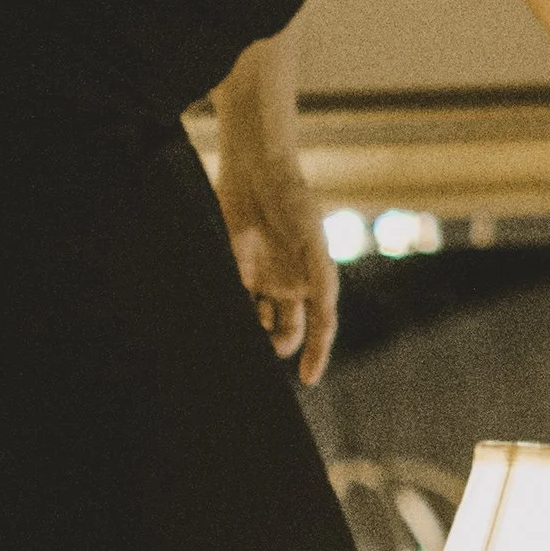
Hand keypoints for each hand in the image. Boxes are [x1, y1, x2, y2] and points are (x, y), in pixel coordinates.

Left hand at [217, 160, 340, 386]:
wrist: (256, 172)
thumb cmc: (293, 201)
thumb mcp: (313, 237)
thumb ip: (320, 275)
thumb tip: (326, 312)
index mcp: (315, 281)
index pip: (320, 327)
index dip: (316, 354)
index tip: (308, 378)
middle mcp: (290, 285)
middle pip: (286, 331)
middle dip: (276, 346)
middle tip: (262, 351)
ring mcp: (262, 280)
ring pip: (258, 322)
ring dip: (252, 333)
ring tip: (242, 334)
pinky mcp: (235, 270)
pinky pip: (234, 303)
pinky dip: (231, 315)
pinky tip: (224, 321)